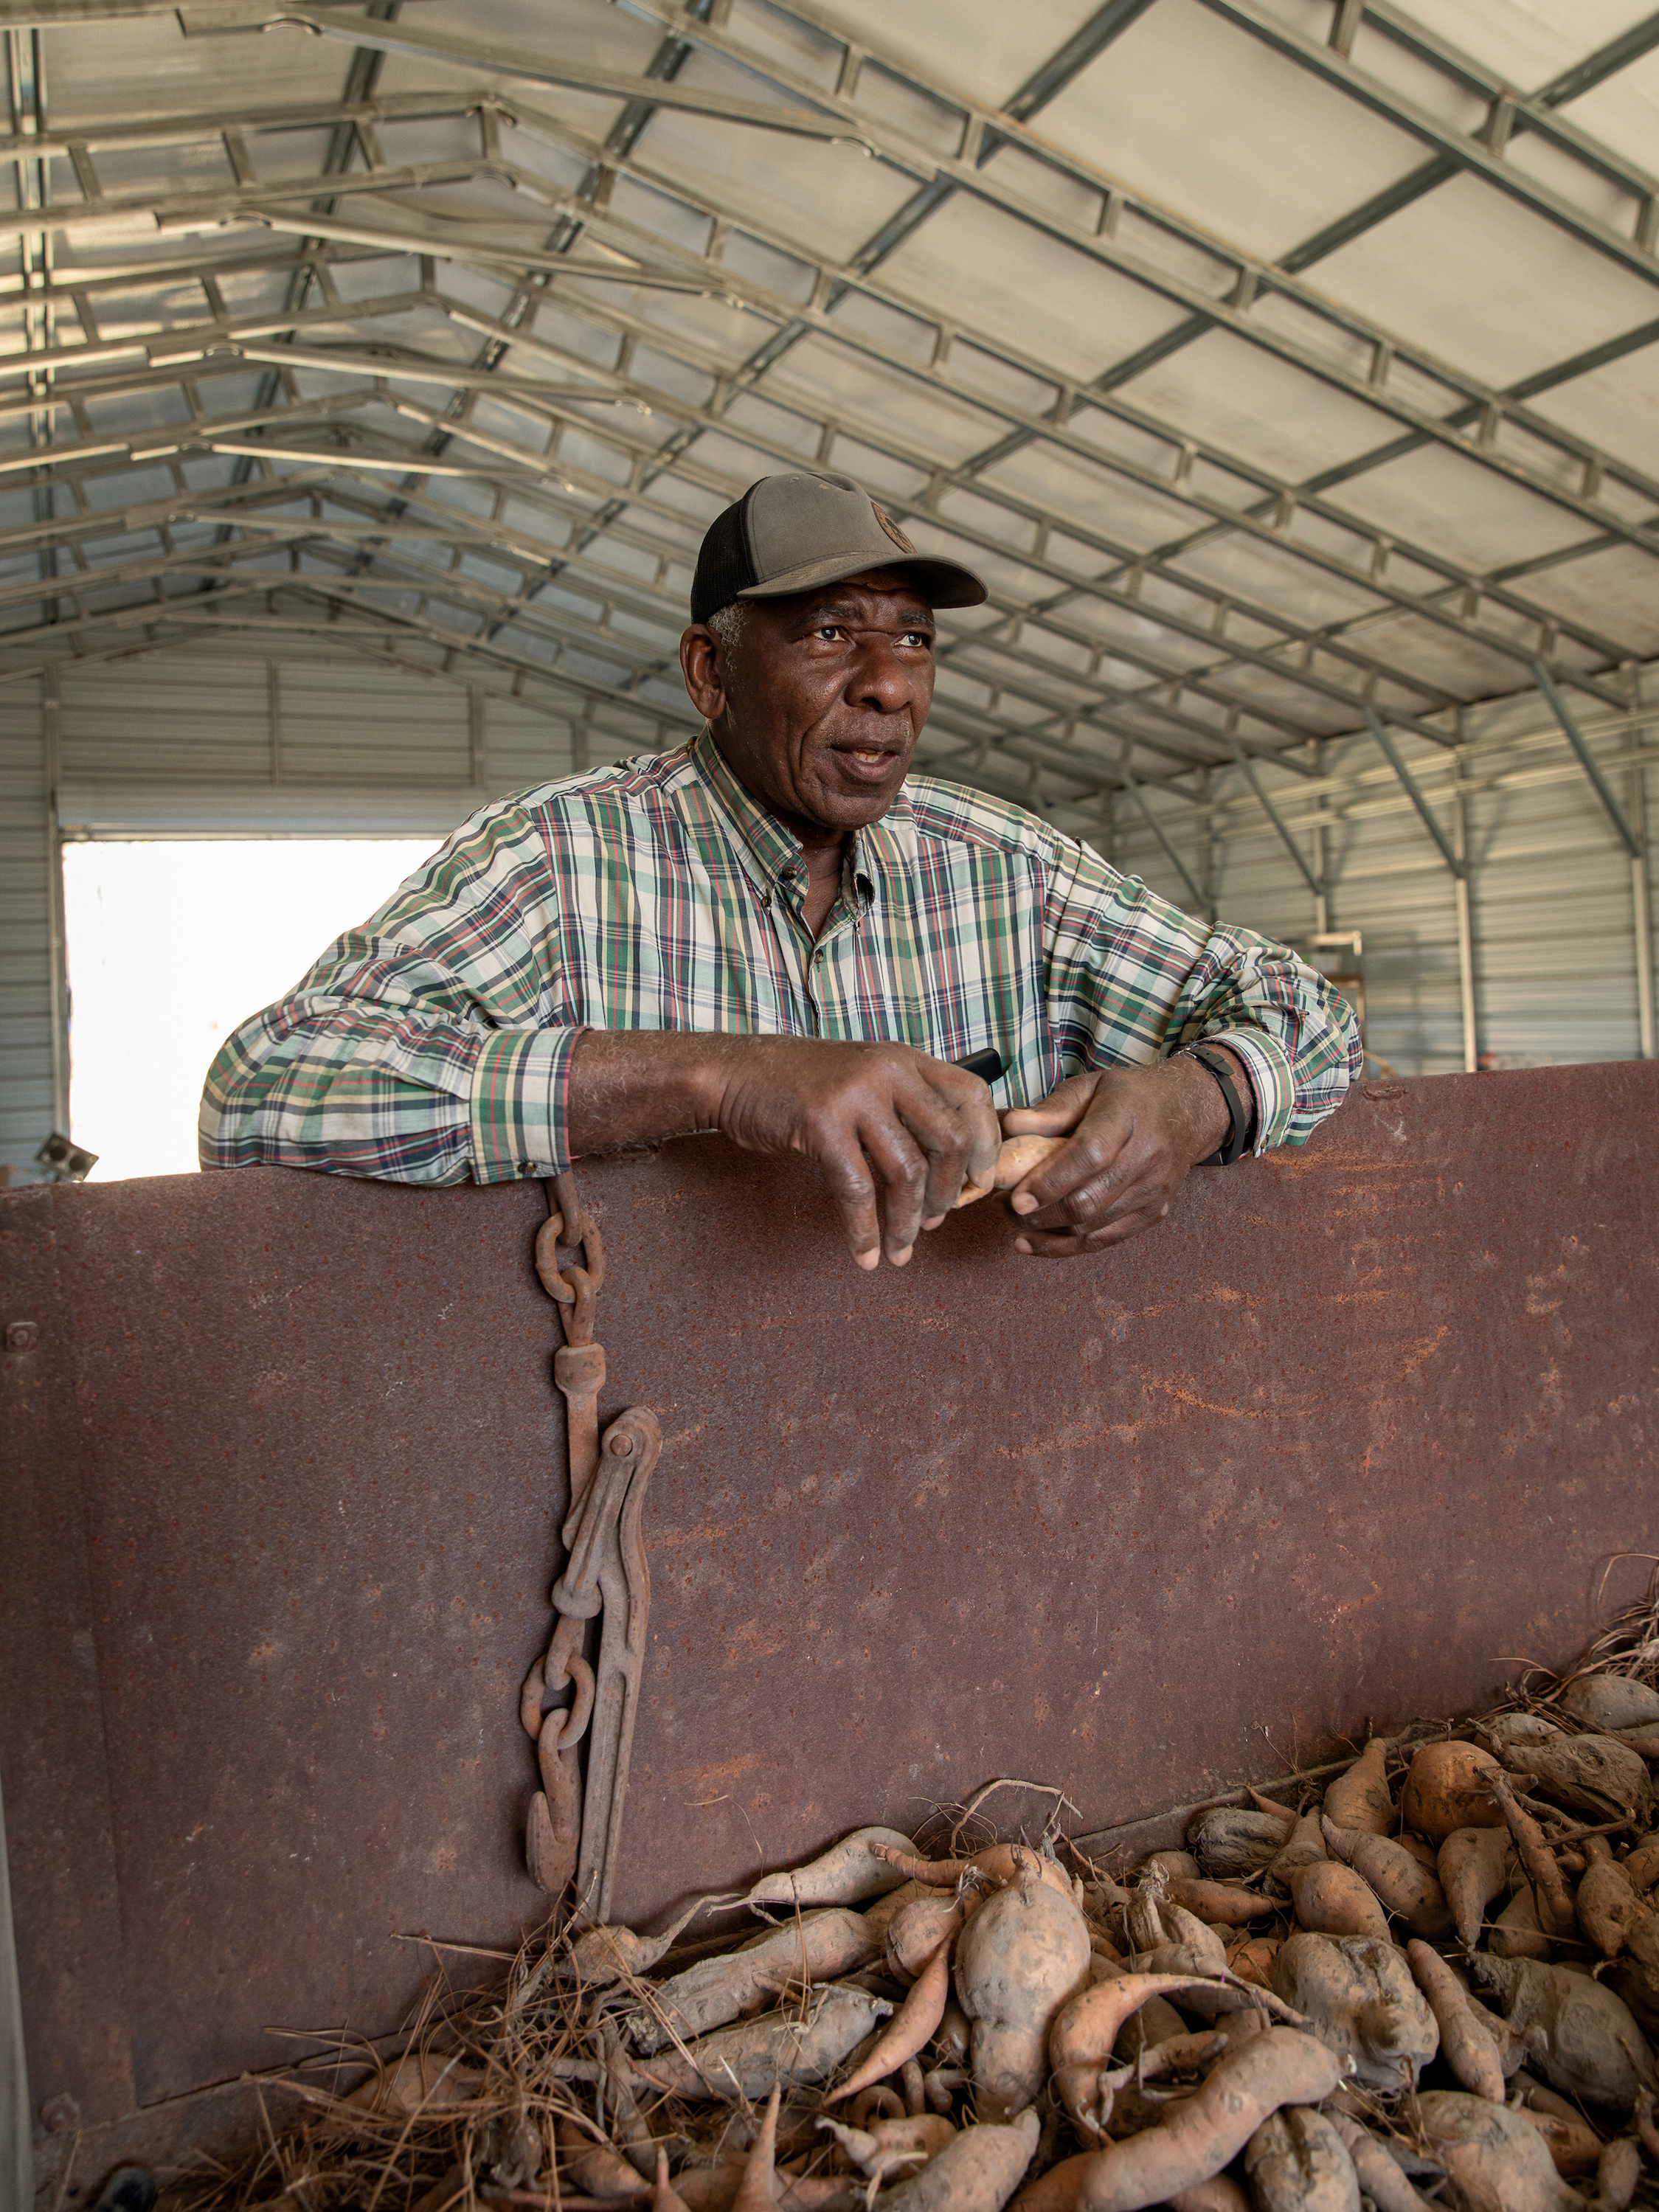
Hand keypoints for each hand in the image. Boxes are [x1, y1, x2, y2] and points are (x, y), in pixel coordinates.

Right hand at [712, 1036, 1000, 1268]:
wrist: (736, 1073)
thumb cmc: (802, 1086)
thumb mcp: (865, 1078)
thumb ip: (906, 1107)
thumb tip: (952, 1167)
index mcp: (905, 1060)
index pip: (973, 1095)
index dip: (987, 1144)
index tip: (979, 1183)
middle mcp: (887, 1071)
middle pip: (949, 1140)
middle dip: (949, 1193)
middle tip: (937, 1222)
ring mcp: (855, 1096)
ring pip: (906, 1172)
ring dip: (907, 1222)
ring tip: (902, 1250)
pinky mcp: (821, 1123)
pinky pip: (858, 1190)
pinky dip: (865, 1230)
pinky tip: (865, 1254)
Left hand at [996, 1052, 1245, 1258]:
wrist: (1186, 1112)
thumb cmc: (1129, 1097)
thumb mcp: (1090, 1087)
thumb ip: (1050, 1110)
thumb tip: (1008, 1125)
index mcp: (1127, 1118)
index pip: (1089, 1156)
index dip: (1051, 1181)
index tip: (1015, 1197)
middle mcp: (1146, 1158)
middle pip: (1089, 1200)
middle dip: (1041, 1212)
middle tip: (1004, 1206)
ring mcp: (1153, 1191)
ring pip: (1092, 1226)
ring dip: (1046, 1230)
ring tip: (1013, 1218)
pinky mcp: (1153, 1214)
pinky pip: (1104, 1241)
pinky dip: (1064, 1247)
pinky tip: (1031, 1243)